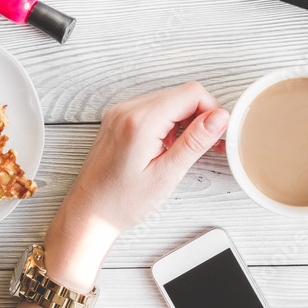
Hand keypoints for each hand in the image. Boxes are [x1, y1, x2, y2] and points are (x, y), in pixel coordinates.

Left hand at [43, 81, 228, 291]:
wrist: (89, 213)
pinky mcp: (118, 120)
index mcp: (140, 121)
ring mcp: (120, 113)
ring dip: (184, 120)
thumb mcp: (166, 175)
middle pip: (180, 94)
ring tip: (185, 151)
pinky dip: (167, 123)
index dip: (211, 111)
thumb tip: (219, 118)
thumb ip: (194, 142)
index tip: (217, 135)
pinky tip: (168, 147)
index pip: (191, 94)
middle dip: (200, 116)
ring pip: (168, 100)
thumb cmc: (121, 202)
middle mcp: (127, 110)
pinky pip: (152, 109)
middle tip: (208, 146)